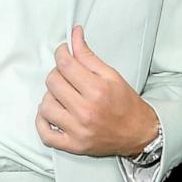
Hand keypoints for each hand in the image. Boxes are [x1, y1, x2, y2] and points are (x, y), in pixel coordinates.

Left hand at [37, 25, 159, 157]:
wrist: (138, 133)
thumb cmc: (126, 104)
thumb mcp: (111, 75)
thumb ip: (88, 56)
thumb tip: (74, 35)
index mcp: (97, 90)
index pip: (65, 64)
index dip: (61, 53)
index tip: (64, 52)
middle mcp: (86, 110)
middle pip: (53, 82)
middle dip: (57, 74)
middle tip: (67, 76)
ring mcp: (78, 130)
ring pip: (46, 106)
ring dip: (51, 97)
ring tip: (63, 96)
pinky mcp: (73, 145)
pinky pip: (45, 134)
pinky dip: (43, 123)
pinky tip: (52, 114)